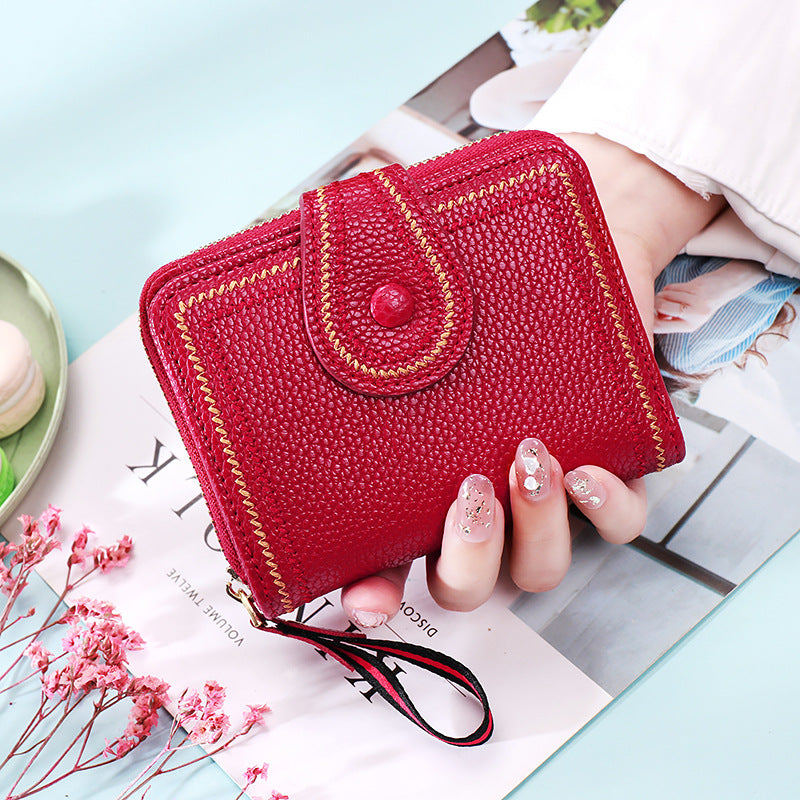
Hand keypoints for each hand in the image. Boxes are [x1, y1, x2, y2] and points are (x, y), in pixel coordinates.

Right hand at [341, 134, 725, 626]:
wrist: (570, 255)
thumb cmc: (478, 280)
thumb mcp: (405, 295)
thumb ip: (357, 306)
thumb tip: (310, 291)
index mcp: (416, 485)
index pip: (385, 563)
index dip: (373, 594)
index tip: (364, 599)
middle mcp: (477, 502)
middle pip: (467, 586)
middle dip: (466, 559)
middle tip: (467, 493)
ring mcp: (541, 494)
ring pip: (538, 569)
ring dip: (532, 532)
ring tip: (526, 458)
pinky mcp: (606, 468)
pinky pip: (617, 526)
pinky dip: (604, 511)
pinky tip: (584, 470)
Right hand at [654, 259, 766, 332]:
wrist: (723, 287)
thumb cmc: (700, 303)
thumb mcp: (687, 317)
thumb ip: (668, 319)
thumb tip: (647, 318)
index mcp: (689, 327)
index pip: (658, 327)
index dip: (647, 320)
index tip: (644, 314)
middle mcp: (693, 317)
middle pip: (658, 308)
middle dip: (654, 302)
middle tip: (660, 301)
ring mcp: (695, 303)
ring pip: (664, 296)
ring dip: (663, 294)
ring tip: (673, 295)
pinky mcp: (696, 290)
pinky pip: (671, 288)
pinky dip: (671, 287)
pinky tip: (680, 289)